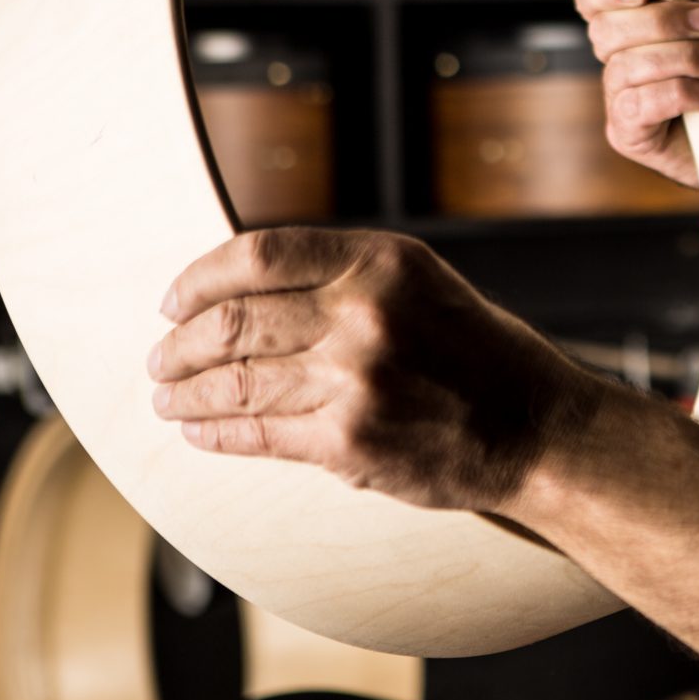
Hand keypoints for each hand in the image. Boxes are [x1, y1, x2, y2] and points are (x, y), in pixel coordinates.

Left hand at [148, 228, 608, 513]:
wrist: (536, 427)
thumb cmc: (479, 354)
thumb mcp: (420, 284)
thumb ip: (343, 276)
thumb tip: (242, 288)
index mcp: (380, 262)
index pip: (257, 257)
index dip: (199, 279)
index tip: (174, 301)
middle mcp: (363, 313)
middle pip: (232, 323)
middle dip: (180, 345)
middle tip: (162, 359)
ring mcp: (353, 380)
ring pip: (233, 383)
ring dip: (186, 395)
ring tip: (169, 399)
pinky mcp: (348, 442)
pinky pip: (256, 435)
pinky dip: (216, 435)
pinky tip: (201, 433)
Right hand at [575, 0, 698, 189]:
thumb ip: (698, 13)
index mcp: (627, 30)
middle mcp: (613, 62)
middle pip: (608, 29)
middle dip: (665, 20)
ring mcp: (616, 100)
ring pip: (629, 66)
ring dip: (688, 58)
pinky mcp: (627, 134)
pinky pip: (642, 105)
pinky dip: (687, 94)